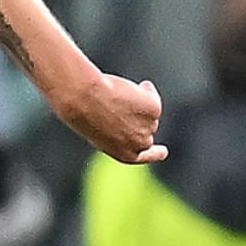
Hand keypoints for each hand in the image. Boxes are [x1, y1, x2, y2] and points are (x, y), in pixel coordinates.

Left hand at [54, 70, 169, 165]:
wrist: (83, 99)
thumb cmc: (83, 113)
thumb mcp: (99, 131)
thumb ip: (117, 132)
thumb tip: (130, 116)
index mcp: (124, 155)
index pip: (146, 156)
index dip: (156, 153)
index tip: (163, 151)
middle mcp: (140, 144)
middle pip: (147, 128)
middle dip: (138, 118)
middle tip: (122, 107)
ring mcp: (149, 127)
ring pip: (148, 110)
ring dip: (136, 102)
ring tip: (114, 99)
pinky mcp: (154, 109)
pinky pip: (149, 93)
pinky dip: (142, 89)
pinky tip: (123, 88)